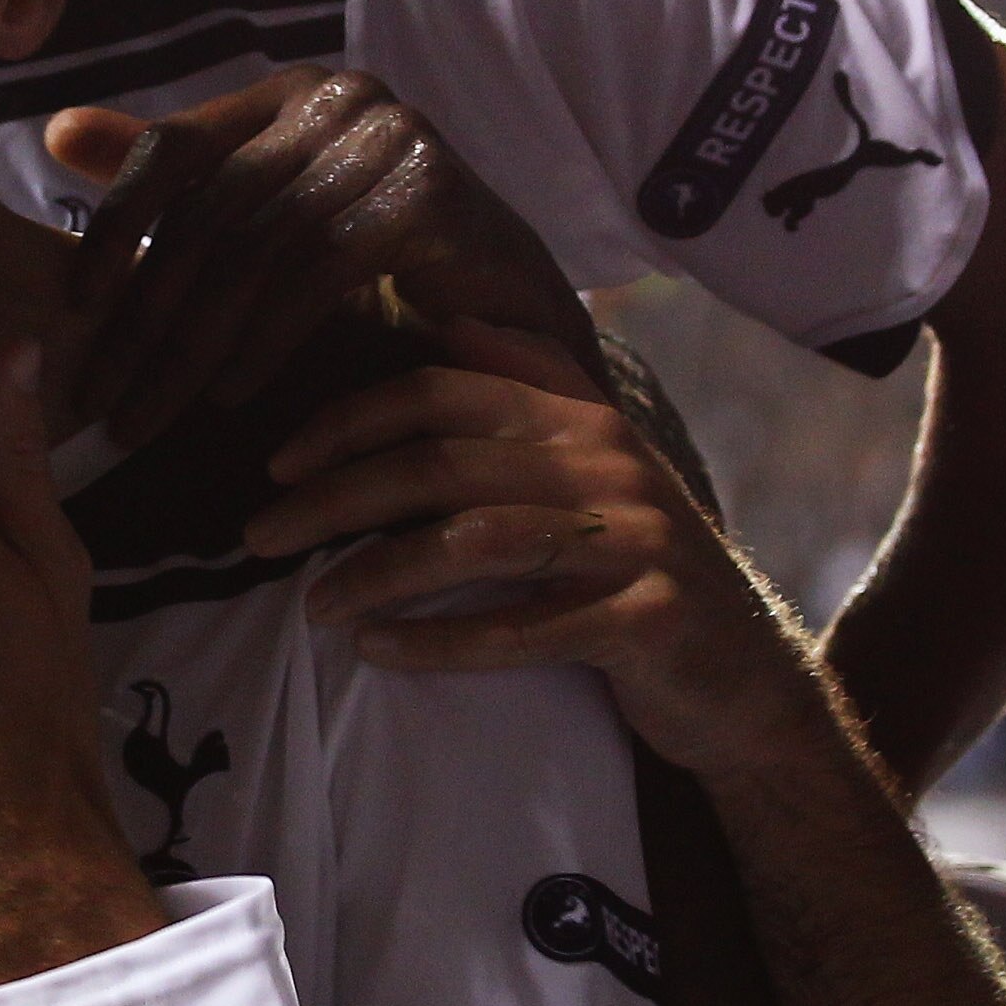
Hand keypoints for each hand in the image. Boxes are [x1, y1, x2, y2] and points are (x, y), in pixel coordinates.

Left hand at [52, 68, 599, 448]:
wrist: (511, 311)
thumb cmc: (378, 270)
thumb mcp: (263, 222)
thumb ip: (176, 182)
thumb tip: (58, 132)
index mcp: (286, 92)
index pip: (172, 146)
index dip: (113, 225)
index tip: (73, 307)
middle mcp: (339, 96)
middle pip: (210, 210)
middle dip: (147, 314)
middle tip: (103, 396)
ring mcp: (392, 135)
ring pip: (255, 249)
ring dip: (192, 343)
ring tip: (151, 410)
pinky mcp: (430, 191)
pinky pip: (314, 272)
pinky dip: (264, 339)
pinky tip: (230, 394)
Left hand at [271, 324, 859, 790]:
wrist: (747, 680)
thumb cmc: (639, 573)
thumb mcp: (597, 471)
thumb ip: (532, 393)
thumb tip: (450, 325)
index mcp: (584, 416)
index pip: (442, 391)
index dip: (348, 420)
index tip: (276, 461)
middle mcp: (611, 462)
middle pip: (441, 463)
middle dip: (335, 497)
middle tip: (258, 537)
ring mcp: (636, 538)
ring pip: (474, 541)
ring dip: (376, 573)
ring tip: (313, 605)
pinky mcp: (648, 617)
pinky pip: (523, 628)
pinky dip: (441, 641)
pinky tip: (380, 651)